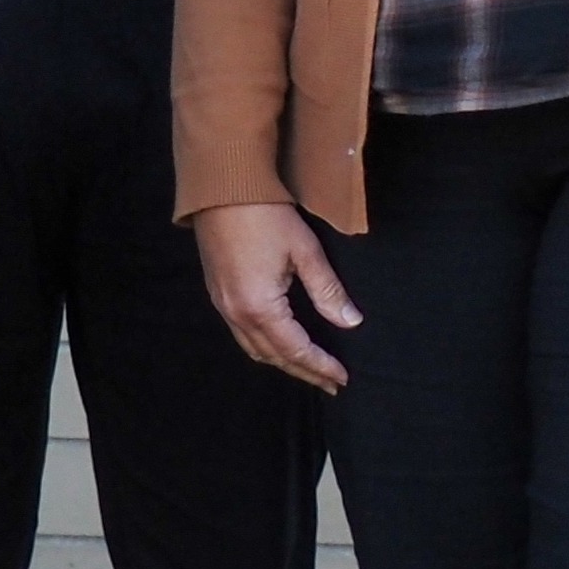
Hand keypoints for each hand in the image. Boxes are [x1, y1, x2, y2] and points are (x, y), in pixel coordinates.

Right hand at [193, 202, 356, 393]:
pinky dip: (264, 346)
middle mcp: (236, 314)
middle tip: (330, 382)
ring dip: (283, 362)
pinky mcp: (217, 292)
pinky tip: (279, 341)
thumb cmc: (265, 214)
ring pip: (254, 349)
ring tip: (309, 367)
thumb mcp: (305, 250)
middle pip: (273, 357)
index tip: (343, 378)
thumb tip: (351, 321)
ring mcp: (222, 304)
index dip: (321, 366)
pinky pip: (241, 334)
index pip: (296, 350)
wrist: (221, 186)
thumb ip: (327, 291)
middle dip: (304, 372)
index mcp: (260, 308)